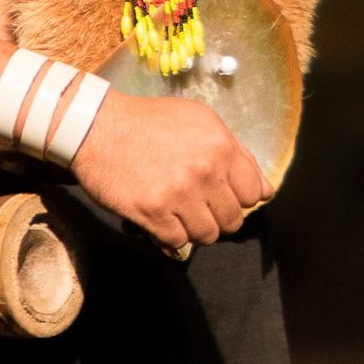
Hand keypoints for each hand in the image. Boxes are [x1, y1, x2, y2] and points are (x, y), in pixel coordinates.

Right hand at [67, 92, 266, 251]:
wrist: (99, 128)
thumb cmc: (152, 122)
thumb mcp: (200, 121)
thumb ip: (236, 153)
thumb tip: (265, 191)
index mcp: (221, 146)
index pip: (254, 194)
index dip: (241, 198)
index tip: (225, 196)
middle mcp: (205, 172)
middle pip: (232, 220)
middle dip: (219, 217)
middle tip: (200, 208)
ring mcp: (178, 195)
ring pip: (206, 235)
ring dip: (195, 229)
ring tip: (180, 215)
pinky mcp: (152, 213)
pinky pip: (177, 243)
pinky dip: (171, 238)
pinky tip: (162, 222)